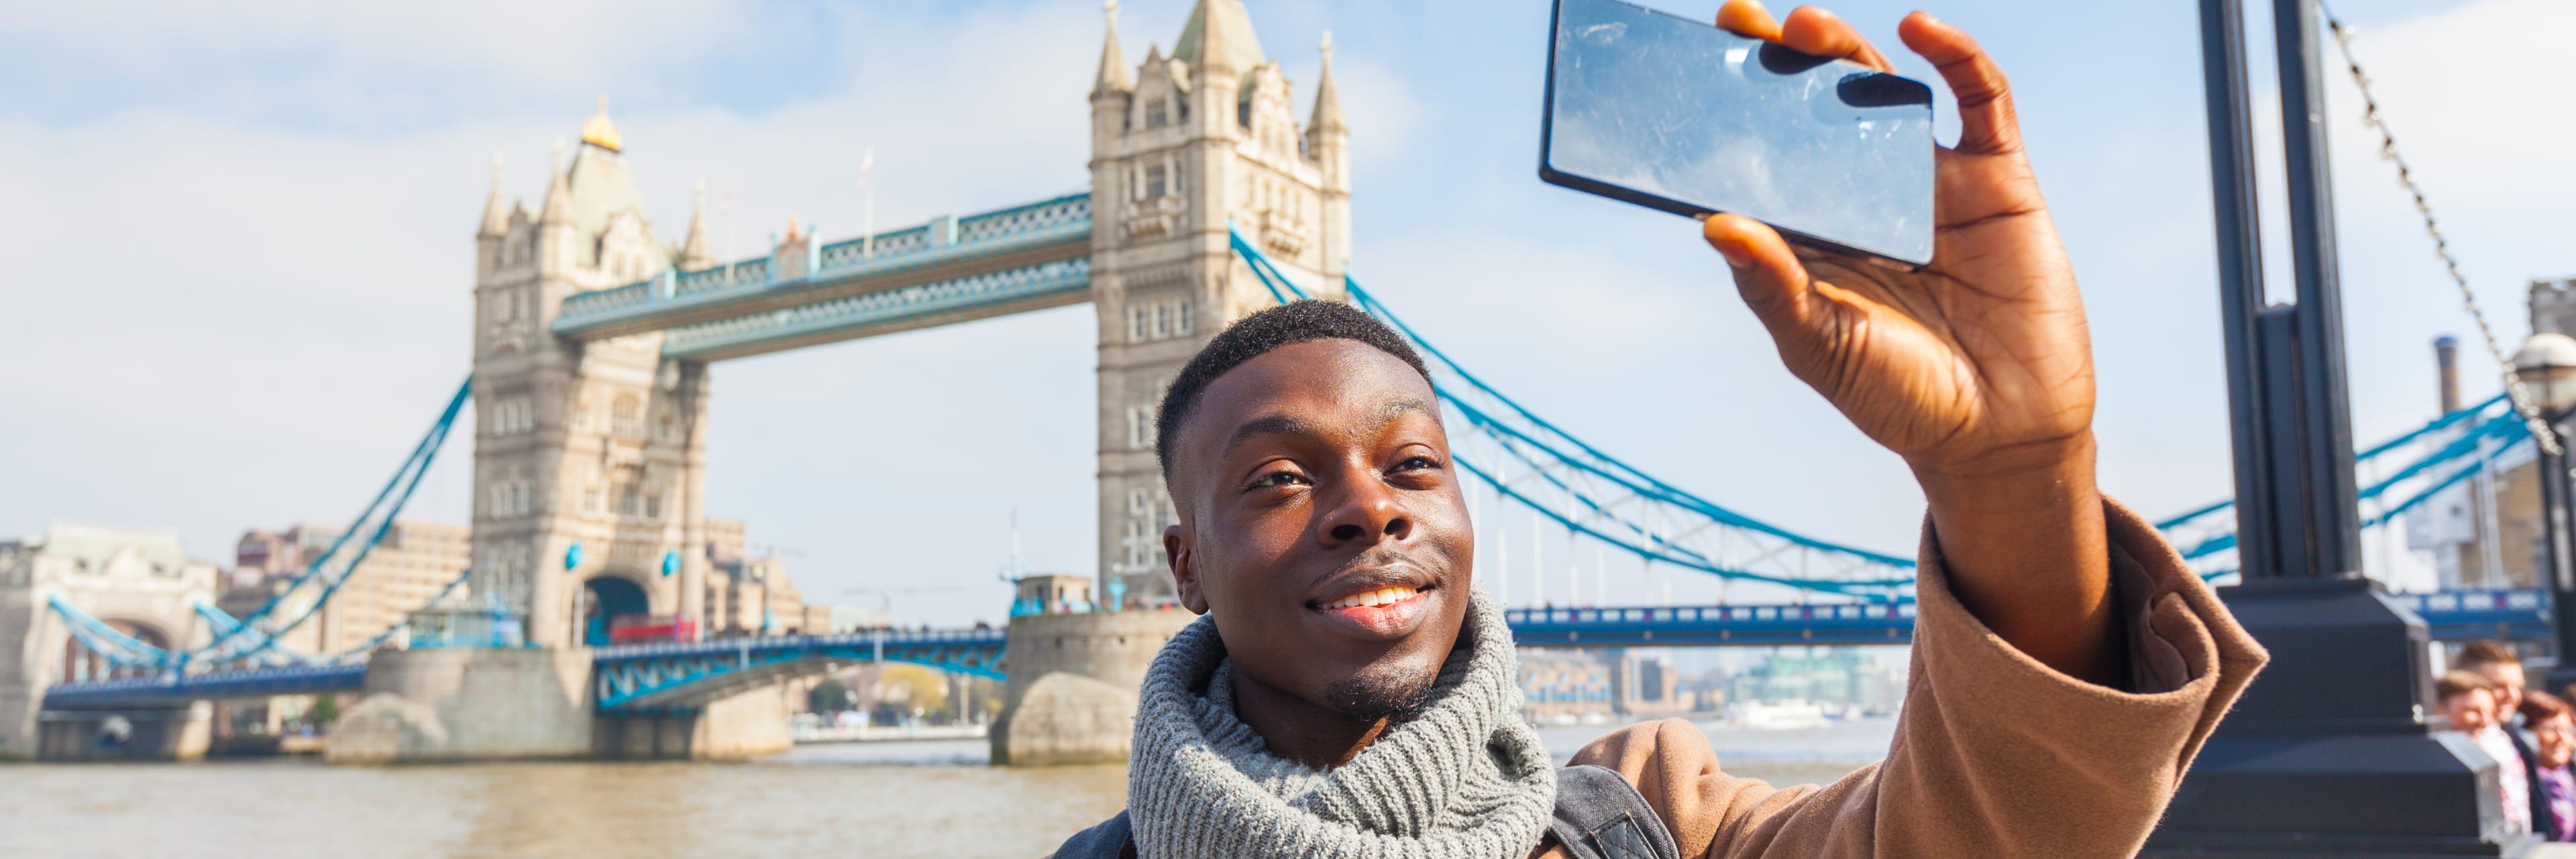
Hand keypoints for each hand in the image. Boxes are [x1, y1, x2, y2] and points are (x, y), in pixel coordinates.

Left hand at [1709, 2, 2118, 684]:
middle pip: (1817, 106)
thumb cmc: (1897, 398)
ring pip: (1884, 91)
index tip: (1686, 68)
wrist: (2000, 436)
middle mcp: (1868, 193)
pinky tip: (1919, 30)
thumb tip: (1713, 223)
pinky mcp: (1999, 179)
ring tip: (1803, 26)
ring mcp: (1934, 180)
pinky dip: (1954, 57)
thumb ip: (1771, 286)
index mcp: (1814, 230)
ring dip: (1844, 50)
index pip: (1763, 153)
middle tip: (1736, 21)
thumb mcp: (1820, 345)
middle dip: (1778, 60)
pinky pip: (1979, 101)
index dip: (1732, 110)